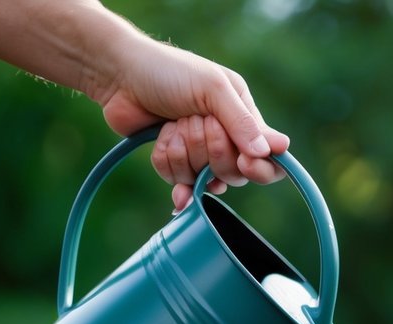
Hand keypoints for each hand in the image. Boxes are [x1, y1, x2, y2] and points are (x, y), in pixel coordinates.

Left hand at [98, 40, 289, 210]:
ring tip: (171, 124)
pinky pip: (179, 182)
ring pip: (204, 180)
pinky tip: (161, 143)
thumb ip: (242, 121)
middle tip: (193, 121)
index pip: (269, 157)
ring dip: (183, 152)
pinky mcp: (176, 163)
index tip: (244, 162)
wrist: (119, 76)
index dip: (261, 169)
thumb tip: (272, 152)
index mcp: (243, 116)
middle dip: (209, 150)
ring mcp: (199, 153)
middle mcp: (225, 137)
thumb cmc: (169, 72)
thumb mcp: (212, 88)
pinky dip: (167, 163)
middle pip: (234, 173)